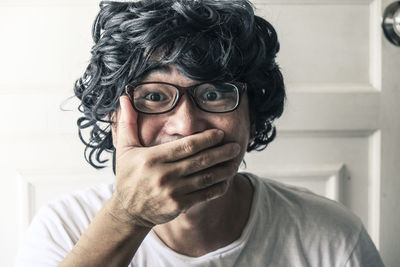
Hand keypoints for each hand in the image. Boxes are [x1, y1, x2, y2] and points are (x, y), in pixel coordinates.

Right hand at [109, 95, 240, 227]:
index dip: (206, 139)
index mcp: (152, 158)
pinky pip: (203, 195)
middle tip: (235, 146)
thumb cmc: (128, 176)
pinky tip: (226, 181)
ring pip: (205, 178)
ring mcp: (172, 191)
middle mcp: (163, 174)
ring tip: (235, 162)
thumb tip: (125, 97)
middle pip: (200, 161)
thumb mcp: (124, 149)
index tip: (219, 134)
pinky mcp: (178, 205)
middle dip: (221, 152)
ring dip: (223, 170)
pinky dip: (217, 188)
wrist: (128, 210)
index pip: (186, 146)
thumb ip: (128, 123)